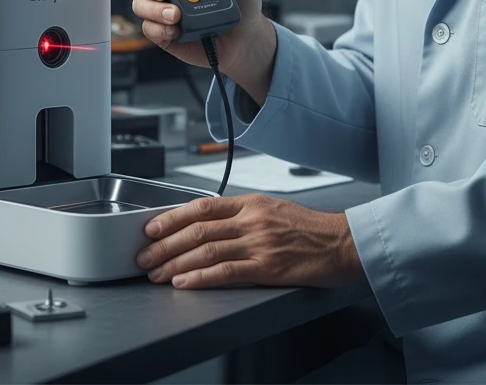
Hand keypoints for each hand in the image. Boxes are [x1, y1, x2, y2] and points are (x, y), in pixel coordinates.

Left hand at [135, 193, 365, 289]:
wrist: (342, 243)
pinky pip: (226, 272)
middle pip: (197, 230)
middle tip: (143, 255)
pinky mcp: (267, 267)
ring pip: (206, 250)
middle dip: (164, 244)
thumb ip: (241, 215)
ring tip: (155, 273)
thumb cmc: (309, 228)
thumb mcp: (272, 209)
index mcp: (250, 203)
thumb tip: (207, 224)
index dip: (171, 217)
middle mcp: (251, 220)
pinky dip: (200, 277)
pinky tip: (183, 282)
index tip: (150, 227)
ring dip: (174, 262)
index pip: (201, 206)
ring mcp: (259, 243)